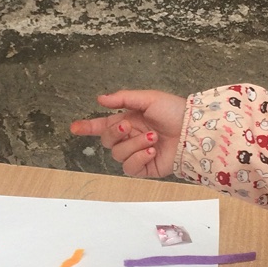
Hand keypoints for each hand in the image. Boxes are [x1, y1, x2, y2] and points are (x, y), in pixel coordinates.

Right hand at [70, 90, 186, 178]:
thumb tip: (100, 99)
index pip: (103, 125)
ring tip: (152, 138)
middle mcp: (131, 138)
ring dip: (134, 145)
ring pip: (118, 154)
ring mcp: (137, 153)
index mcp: (129, 120)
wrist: (193, 132)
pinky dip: (139, 158)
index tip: (74, 128)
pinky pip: (130, 167)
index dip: (87, 127)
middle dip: (115, 133)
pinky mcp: (145, 168)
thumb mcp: (148, 98)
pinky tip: (151, 151)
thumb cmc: (175, 112)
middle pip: (108, 141)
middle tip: (129, 126)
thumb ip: (122, 99)